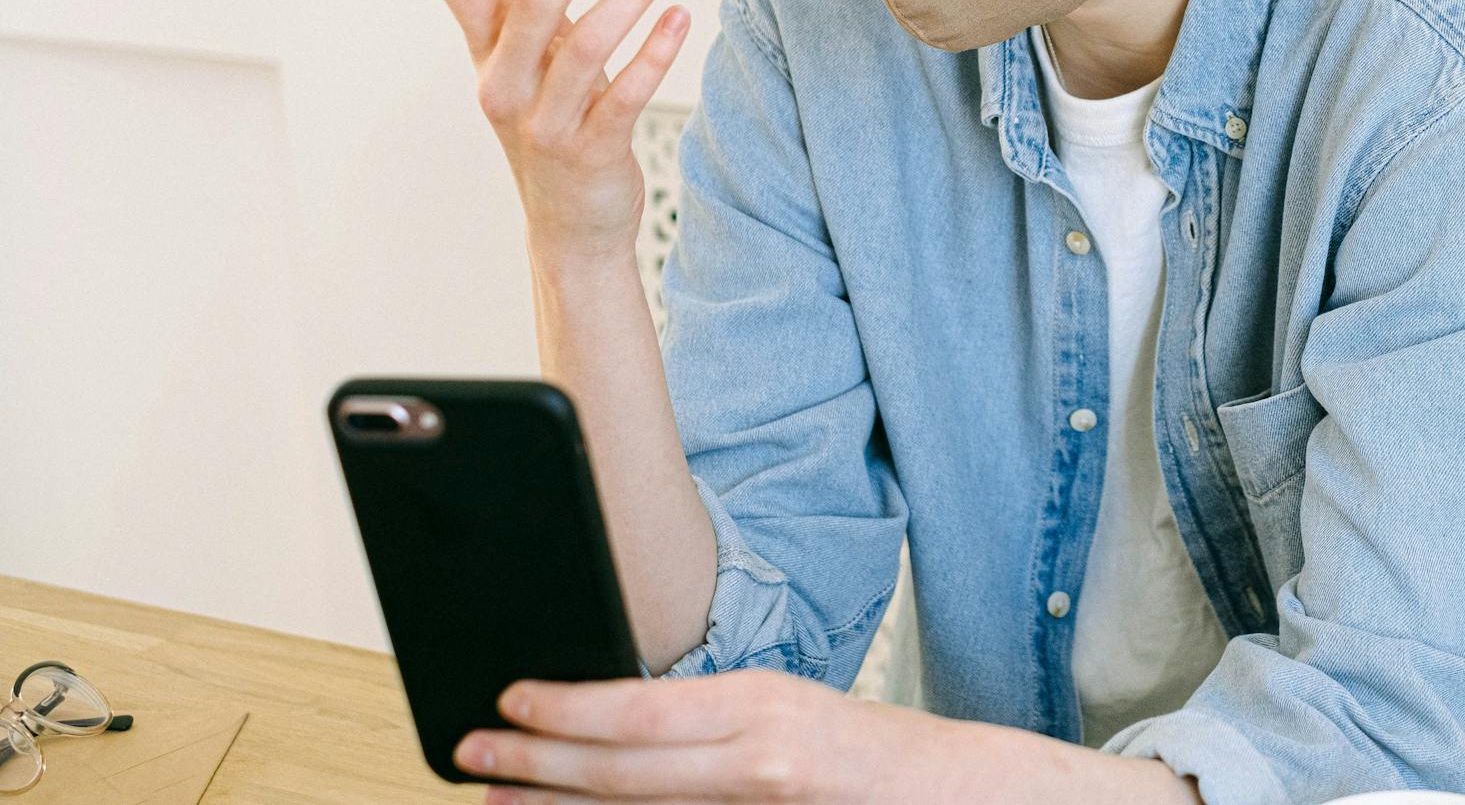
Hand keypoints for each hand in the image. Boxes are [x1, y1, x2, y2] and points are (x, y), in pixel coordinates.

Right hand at [423, 0, 691, 260]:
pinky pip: (623, 96)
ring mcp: (546, 123)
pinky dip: (653, 55)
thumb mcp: (528, 52)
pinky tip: (680, 17)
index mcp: (487, 54)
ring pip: (587, 47)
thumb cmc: (551, 120)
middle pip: (534, 5)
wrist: (572, 226)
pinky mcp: (591, 152)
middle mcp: (506, 86)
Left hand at [452, 669, 916, 803]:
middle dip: (534, 760)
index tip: (509, 701)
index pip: (637, 705)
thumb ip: (716, 719)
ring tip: (497, 799)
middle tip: (472, 755)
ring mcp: (760, 800)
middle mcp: (756, 752)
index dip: (563, 707)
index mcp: (758, 701)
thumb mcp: (791, 711)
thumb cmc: (874, 752)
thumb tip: (620, 722)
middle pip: (619, 766)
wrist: (960, 791)